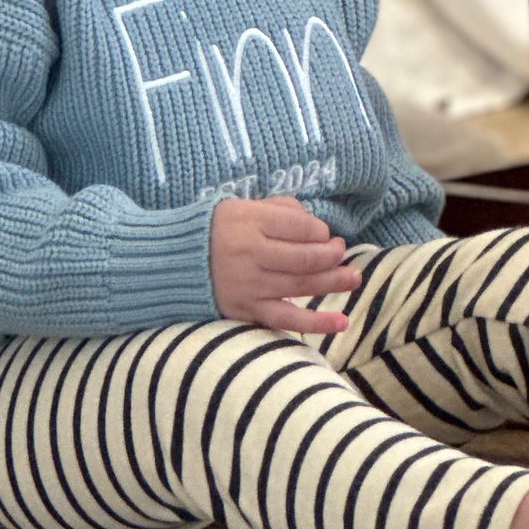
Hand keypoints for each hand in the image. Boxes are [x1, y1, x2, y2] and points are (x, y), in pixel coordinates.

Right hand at [210, 195, 361, 335]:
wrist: (174, 263)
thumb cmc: (216, 230)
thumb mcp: (243, 206)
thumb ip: (280, 209)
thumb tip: (316, 227)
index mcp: (249, 220)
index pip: (301, 226)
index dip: (321, 231)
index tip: (324, 234)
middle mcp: (251, 252)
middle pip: (306, 257)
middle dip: (332, 256)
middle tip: (343, 254)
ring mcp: (250, 284)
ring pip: (302, 285)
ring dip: (334, 283)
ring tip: (354, 280)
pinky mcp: (247, 310)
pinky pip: (287, 318)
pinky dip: (316, 322)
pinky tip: (341, 322)